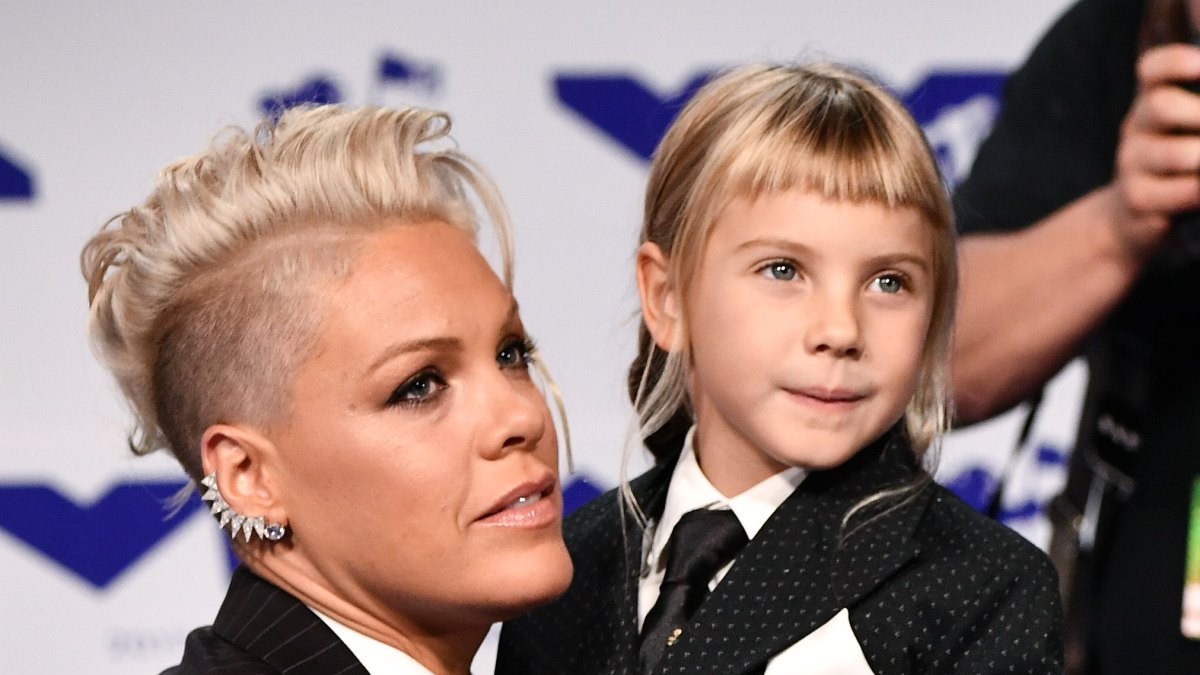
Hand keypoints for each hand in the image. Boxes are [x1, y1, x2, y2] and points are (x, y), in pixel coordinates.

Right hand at [1112, 43, 1199, 259]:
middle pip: (1160, 106)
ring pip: (1173, 153)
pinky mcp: (1138, 199)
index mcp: (1152, 102)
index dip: (1177, 62)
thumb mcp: (1187, 127)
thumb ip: (1197, 108)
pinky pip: (1181, 191)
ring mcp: (1132, 164)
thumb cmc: (1178, 165)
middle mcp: (1137, 128)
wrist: (1132, 218)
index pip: (1153, 69)